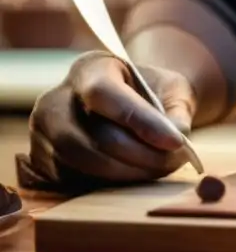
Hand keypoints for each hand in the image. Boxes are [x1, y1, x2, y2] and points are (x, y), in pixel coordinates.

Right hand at [25, 51, 195, 188]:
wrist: (128, 102)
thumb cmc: (151, 92)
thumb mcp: (172, 89)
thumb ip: (177, 111)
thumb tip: (176, 137)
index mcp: (89, 69)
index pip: (104, 93)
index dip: (140, 120)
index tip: (176, 141)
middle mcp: (56, 99)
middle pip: (93, 136)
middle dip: (139, 155)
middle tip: (172, 161)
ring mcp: (44, 133)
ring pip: (83, 162)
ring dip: (127, 173)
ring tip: (158, 168)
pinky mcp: (43, 162)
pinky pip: (75, 180)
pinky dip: (110, 182)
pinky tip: (135, 174)